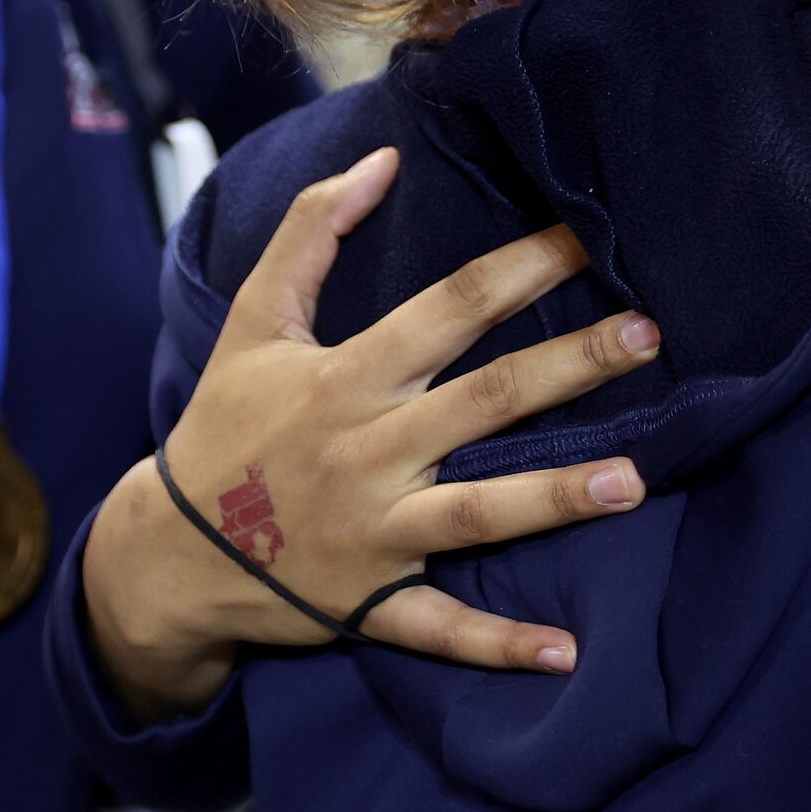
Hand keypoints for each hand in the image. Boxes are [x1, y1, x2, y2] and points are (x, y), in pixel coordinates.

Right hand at [83, 149, 658, 716]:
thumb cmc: (223, 427)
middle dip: (568, 366)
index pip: (447, 308)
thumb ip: (309, 234)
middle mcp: (368, 450)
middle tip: (648, 335)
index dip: (519, 269)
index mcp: (346, 378)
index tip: (589, 237)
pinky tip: (566, 654)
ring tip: (635, 482)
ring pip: (478, 512)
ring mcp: (372, 531)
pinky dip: (497, 645)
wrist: (163, 555)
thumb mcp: (251, 323)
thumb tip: (379, 157)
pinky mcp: (368, 601)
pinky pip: (439, 628)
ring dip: (557, 499)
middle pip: (484, 400)